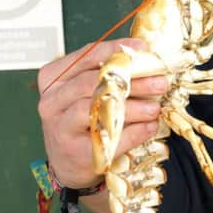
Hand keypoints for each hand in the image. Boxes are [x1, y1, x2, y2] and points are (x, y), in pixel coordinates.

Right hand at [37, 38, 168, 190]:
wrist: (69, 163)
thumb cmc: (83, 120)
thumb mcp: (86, 93)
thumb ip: (108, 75)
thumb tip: (147, 59)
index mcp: (54, 78)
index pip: (87, 56)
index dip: (117, 50)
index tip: (144, 49)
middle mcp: (51, 101)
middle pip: (94, 83)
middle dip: (133, 81)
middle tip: (161, 82)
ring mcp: (60, 127)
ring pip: (100, 109)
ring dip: (135, 107)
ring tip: (156, 108)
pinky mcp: (76, 152)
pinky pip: (111, 138)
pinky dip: (136, 131)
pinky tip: (150, 126)